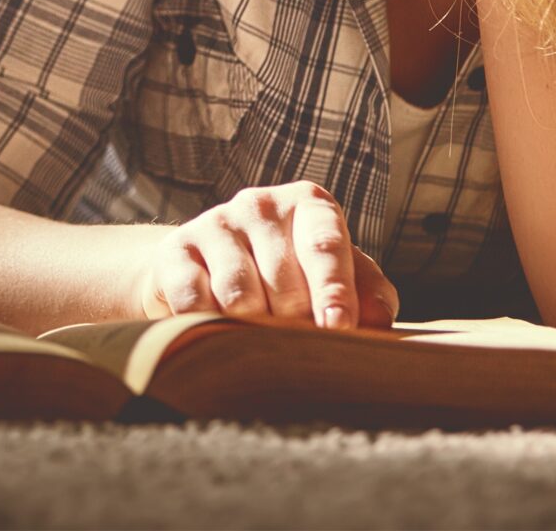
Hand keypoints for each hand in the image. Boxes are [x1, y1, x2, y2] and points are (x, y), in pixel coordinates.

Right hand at [136, 181, 398, 328]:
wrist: (208, 268)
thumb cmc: (290, 277)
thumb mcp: (333, 277)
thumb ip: (366, 294)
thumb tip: (379, 322)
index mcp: (309, 205)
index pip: (325, 246)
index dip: (333, 290)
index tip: (338, 327)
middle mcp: (261, 205)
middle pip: (283, 280)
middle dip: (294, 323)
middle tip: (297, 349)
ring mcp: (215, 224)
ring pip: (239, 295)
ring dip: (252, 329)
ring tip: (258, 343)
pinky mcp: (176, 250)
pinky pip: (194, 301)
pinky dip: (210, 327)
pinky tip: (218, 333)